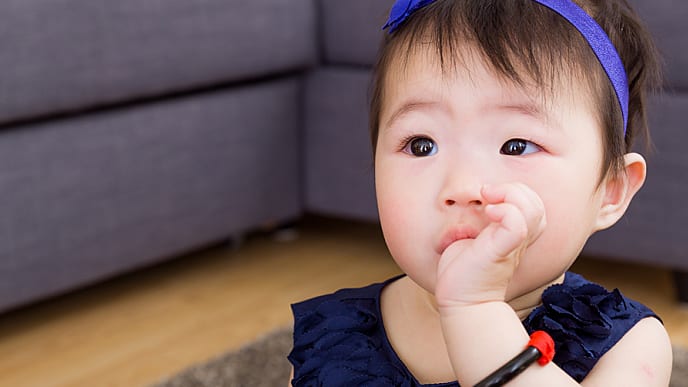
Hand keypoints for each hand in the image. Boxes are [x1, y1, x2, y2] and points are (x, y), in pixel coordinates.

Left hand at [435, 183, 545, 308]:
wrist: (461, 302)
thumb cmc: (463, 272)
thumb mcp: (471, 238)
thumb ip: (478, 222)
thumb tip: (473, 202)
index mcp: (514, 235)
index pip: (533, 205)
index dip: (516, 192)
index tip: (488, 194)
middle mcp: (519, 240)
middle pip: (537, 204)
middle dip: (515, 188)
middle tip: (488, 193)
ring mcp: (512, 246)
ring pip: (533, 210)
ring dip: (511, 194)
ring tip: (489, 199)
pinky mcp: (501, 251)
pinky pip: (517, 225)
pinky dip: (505, 210)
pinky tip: (487, 213)